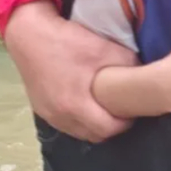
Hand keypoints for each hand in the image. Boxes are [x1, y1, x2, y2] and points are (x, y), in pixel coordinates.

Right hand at [3, 0, 137, 141]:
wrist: (29, 34)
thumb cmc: (67, 41)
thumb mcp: (104, 48)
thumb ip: (127, 64)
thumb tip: (142, 75)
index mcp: (75, 105)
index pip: (108, 129)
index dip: (125, 122)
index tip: (133, 109)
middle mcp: (60, 116)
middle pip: (94, 135)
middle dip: (111, 126)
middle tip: (122, 109)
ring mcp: (48, 114)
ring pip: (79, 131)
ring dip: (95, 124)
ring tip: (105, 106)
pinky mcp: (41, 109)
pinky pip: (66, 124)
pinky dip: (79, 119)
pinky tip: (86, 103)